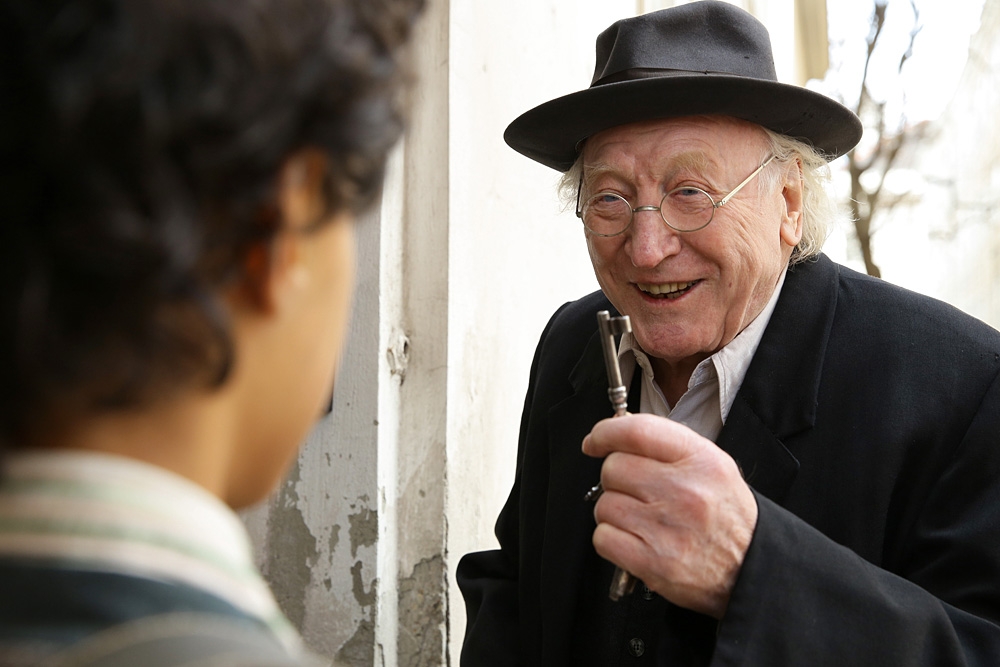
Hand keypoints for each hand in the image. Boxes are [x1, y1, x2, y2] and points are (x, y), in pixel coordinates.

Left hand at [582, 413, 757, 617]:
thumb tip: (614, 435)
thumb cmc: (725, 515)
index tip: (595, 441)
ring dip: (614, 511)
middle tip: (636, 491)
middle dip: (616, 479)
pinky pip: (603, 537)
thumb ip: (666, 446)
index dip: (605, 432)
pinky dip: (611, 539)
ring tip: (640, 519)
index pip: (636, 432)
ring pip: (605, 504)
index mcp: (700, 460)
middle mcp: (684, 491)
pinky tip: (634, 539)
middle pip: (614, 468)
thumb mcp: (712, 465)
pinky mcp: (652, 562)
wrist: (751, 568)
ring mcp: (666, 528)